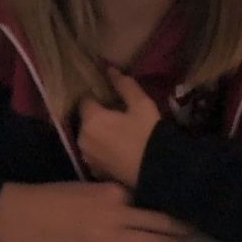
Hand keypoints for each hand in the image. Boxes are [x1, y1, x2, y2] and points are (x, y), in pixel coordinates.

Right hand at [0, 181, 190, 241]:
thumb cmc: (54, 196)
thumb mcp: (89, 186)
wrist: (26, 217)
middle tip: (193, 226)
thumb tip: (138, 204)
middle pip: (161, 223)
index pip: (152, 199)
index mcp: (114, 192)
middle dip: (181, 226)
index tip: (181, 202)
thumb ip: (115, 195)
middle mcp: (118, 215)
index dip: (168, 202)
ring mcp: (111, 239)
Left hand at [75, 67, 161, 188]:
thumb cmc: (148, 134)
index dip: (97, 98)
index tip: (111, 100)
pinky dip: (102, 150)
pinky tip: (118, 151)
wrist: (158, 171)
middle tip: (118, 117)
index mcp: (91, 119)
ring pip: (89, 138)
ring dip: (98, 134)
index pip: (85, 100)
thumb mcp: (141, 104)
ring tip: (119, 134)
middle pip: (86, 121)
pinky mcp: (96, 171)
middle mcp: (83, 138)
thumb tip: (109, 69)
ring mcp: (88, 157)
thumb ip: (123, 85)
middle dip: (97, 117)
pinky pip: (95, 154)